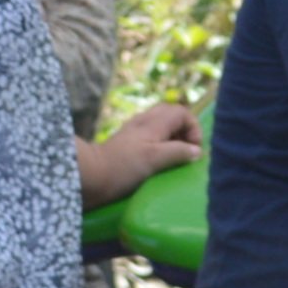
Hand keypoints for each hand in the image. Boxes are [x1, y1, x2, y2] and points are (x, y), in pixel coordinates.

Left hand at [80, 99, 201, 202]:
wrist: (90, 175)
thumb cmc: (123, 167)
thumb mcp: (154, 159)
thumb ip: (178, 152)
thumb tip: (197, 151)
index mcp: (153, 123)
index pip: (182, 112)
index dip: (193, 128)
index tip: (193, 149)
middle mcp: (144, 122)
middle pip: (171, 114)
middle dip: (184, 130)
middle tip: (186, 150)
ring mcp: (134, 131)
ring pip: (161, 124)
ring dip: (172, 137)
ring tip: (174, 156)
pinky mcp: (127, 142)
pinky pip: (151, 135)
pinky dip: (160, 143)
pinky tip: (158, 159)